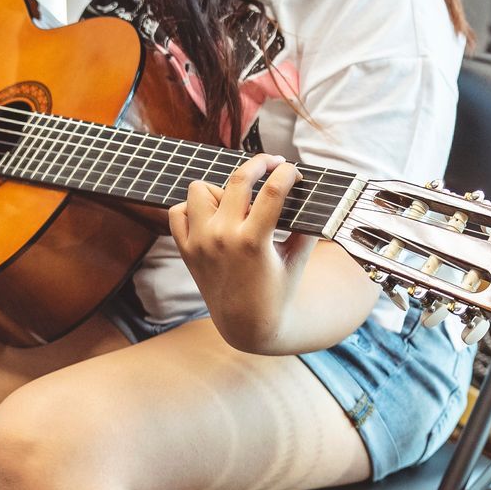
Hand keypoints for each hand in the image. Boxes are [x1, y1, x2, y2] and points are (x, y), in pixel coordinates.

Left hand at [169, 154, 313, 353]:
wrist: (246, 325)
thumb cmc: (278, 292)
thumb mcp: (298, 260)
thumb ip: (307, 227)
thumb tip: (312, 193)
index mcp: (254, 241)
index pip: (273, 190)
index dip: (287, 173)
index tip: (294, 172)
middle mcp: (223, 238)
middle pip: (239, 179)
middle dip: (261, 164)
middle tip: (273, 164)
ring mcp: (200, 243)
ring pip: (200, 189)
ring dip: (221, 189)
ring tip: (237, 202)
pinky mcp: (186, 250)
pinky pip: (178, 212)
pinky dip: (193, 209)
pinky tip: (213, 216)